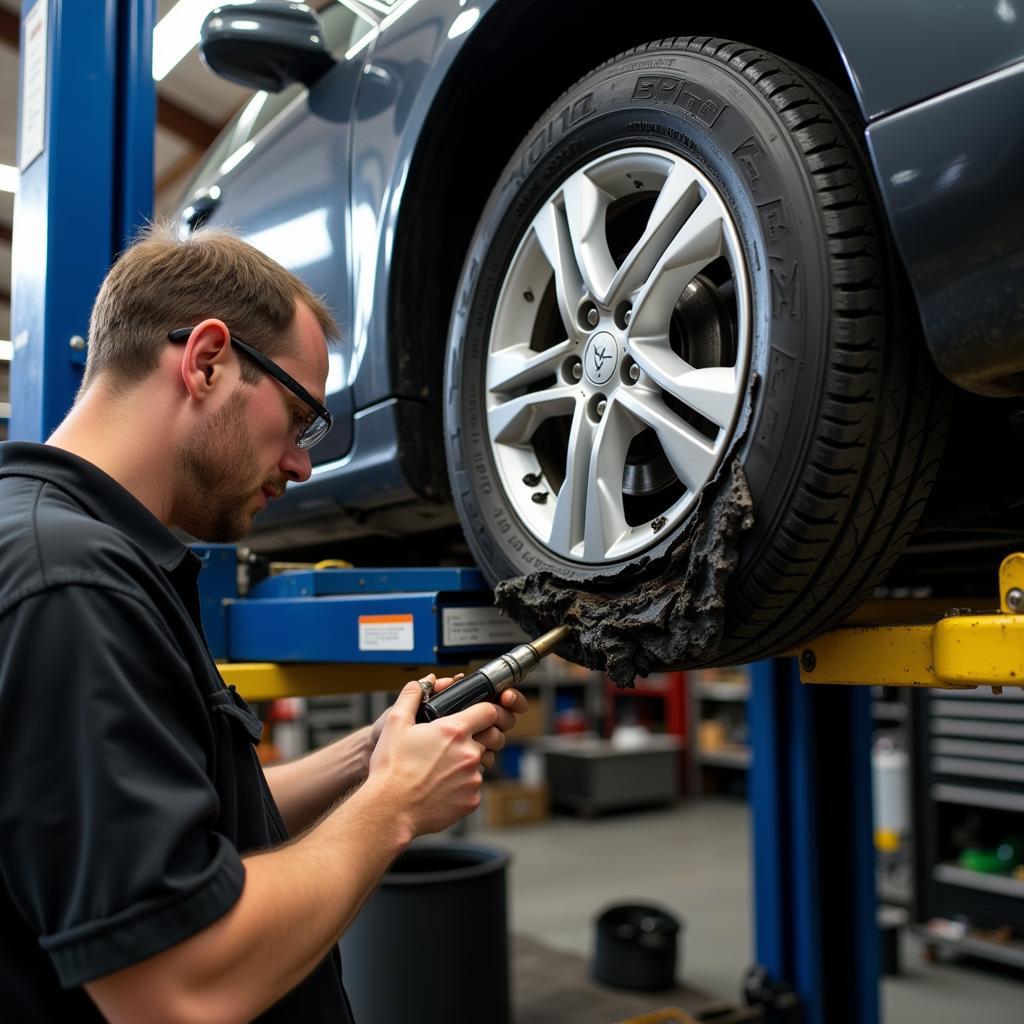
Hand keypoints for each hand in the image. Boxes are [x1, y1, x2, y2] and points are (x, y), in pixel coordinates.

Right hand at [367, 682, 498, 835]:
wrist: (389, 810)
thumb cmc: (391, 768)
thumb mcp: (395, 723)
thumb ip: (412, 695)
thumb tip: (424, 681)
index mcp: (454, 731)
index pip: (489, 711)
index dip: (485, 710)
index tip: (478, 714)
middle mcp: (469, 753)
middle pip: (489, 738)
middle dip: (478, 737)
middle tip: (453, 744)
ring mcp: (473, 778)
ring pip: (480, 763)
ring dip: (466, 763)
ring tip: (440, 769)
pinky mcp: (472, 800)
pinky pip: (473, 787)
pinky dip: (461, 785)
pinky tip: (440, 787)